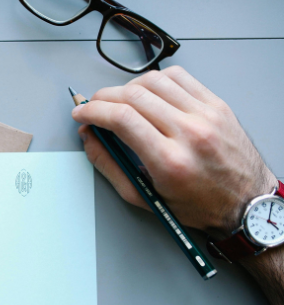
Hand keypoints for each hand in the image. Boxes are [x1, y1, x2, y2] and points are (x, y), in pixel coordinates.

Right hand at [71, 66, 276, 237]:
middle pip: (134, 95)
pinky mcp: (217, 105)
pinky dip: (156, 79)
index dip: (93, 111)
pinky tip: (148, 92)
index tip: (81, 113)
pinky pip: (180, 77)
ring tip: (119, 100)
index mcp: (169, 160)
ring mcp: (206, 115)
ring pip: (155, 80)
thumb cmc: (198, 205)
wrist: (245, 202)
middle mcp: (190, 133)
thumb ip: (109, 166)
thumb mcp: (144, 196)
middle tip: (94, 107)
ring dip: (127, 86)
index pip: (122, 118)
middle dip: (104, 97)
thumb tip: (88, 138)